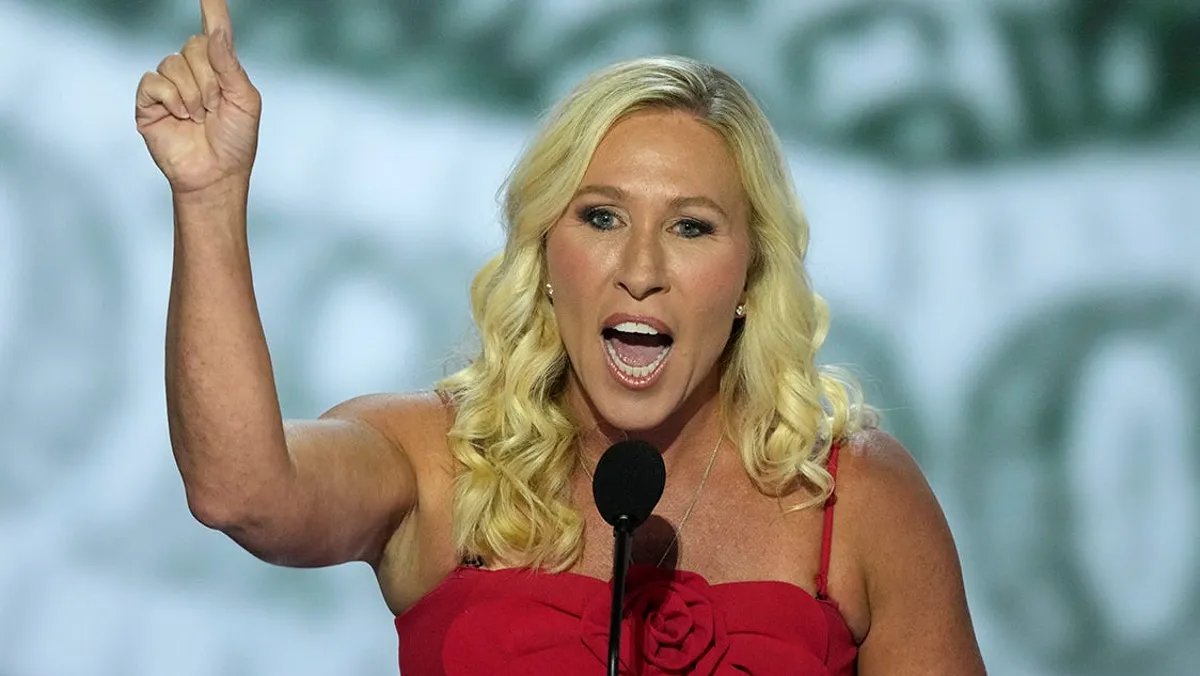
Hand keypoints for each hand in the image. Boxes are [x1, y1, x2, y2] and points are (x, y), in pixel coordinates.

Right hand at [135, 0, 260, 195]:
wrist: (216, 175)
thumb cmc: (235, 142)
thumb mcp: (244, 101)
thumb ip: (230, 65)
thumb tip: (216, 32)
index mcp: (220, 69)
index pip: (214, 32)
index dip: (212, 10)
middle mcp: (193, 71)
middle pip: (193, 45)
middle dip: (209, 79)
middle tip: (214, 107)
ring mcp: (169, 85)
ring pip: (173, 63)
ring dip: (192, 94)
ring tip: (198, 117)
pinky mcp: (149, 101)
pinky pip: (154, 81)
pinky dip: (171, 99)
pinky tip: (180, 117)